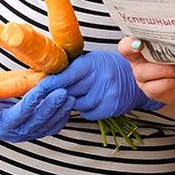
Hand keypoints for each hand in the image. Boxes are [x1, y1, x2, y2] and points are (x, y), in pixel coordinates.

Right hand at [0, 85, 74, 141]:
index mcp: (2, 126)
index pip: (20, 114)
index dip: (32, 101)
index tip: (42, 88)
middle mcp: (16, 134)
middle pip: (38, 121)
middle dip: (52, 106)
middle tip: (63, 92)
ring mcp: (26, 134)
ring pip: (47, 126)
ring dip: (60, 112)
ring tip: (70, 97)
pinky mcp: (34, 132)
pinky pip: (51, 128)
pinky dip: (61, 118)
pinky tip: (68, 106)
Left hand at [46, 50, 160, 120]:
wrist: (134, 77)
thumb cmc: (109, 67)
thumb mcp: (91, 61)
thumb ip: (72, 69)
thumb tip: (47, 78)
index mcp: (91, 63)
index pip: (66, 75)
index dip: (51, 83)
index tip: (39, 88)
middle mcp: (100, 78)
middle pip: (70, 91)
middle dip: (59, 94)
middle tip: (53, 95)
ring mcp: (106, 94)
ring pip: (77, 104)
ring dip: (74, 102)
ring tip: (81, 93)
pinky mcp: (110, 107)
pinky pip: (88, 113)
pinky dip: (86, 109)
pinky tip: (91, 101)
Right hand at [120, 37, 174, 115]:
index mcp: (143, 46)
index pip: (127, 43)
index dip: (129, 43)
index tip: (138, 43)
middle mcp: (140, 61)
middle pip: (133, 57)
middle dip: (153, 55)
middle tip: (171, 55)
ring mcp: (143, 77)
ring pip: (143, 73)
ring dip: (164, 70)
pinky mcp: (150, 90)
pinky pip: (152, 88)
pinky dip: (167, 83)